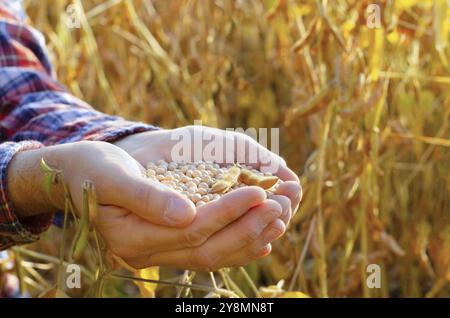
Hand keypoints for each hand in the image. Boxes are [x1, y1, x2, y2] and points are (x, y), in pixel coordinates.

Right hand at [7, 140, 286, 269]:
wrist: (77, 177)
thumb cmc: (92, 168)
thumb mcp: (113, 174)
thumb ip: (146, 196)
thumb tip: (187, 213)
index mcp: (131, 237)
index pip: (191, 229)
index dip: (226, 212)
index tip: (258, 193)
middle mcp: (146, 254)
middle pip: (207, 249)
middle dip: (246, 228)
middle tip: (278, 206)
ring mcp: (157, 254)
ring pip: (211, 256)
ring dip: (248, 239)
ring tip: (278, 219)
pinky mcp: (166, 246)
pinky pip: (206, 254)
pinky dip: (235, 247)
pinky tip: (260, 239)